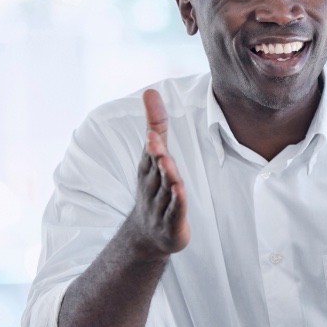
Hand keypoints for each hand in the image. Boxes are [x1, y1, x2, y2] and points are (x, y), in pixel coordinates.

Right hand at [127, 89, 189, 255]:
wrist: (147, 236)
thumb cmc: (154, 189)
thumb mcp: (154, 157)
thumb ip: (156, 125)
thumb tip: (150, 91)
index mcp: (148, 169)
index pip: (150, 152)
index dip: (152, 140)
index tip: (151, 128)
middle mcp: (152, 185)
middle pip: (155, 168)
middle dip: (154, 153)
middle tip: (153, 139)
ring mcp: (160, 205)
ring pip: (165, 187)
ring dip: (166, 174)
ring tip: (166, 160)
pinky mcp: (171, 222)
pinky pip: (174, 210)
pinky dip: (176, 200)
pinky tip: (179, 190)